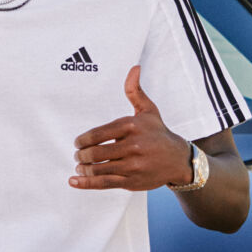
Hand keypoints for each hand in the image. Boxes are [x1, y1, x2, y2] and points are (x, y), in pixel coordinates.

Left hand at [71, 65, 193, 190]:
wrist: (178, 160)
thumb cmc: (158, 133)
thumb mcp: (148, 110)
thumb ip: (135, 91)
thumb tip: (134, 68)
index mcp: (131, 126)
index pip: (97, 134)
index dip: (82, 140)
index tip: (78, 143)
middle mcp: (132, 146)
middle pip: (94, 153)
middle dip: (81, 155)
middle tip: (78, 155)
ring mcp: (132, 166)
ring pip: (97, 170)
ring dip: (83, 169)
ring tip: (80, 166)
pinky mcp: (132, 181)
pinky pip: (104, 183)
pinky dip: (86, 184)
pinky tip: (74, 180)